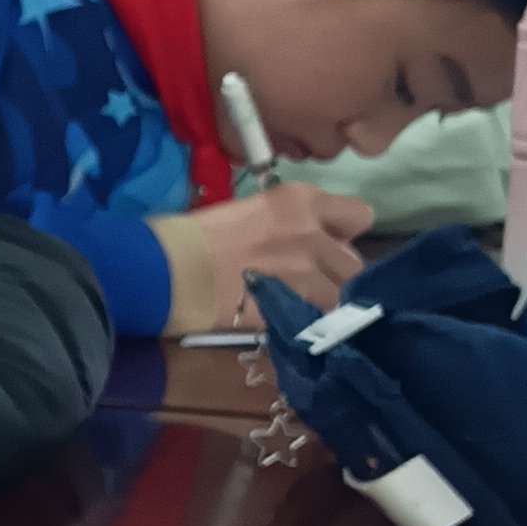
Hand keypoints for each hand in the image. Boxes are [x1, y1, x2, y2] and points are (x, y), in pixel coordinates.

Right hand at [150, 185, 374, 334]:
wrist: (167, 269)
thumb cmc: (193, 234)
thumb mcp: (249, 210)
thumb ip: (286, 223)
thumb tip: (298, 241)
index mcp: (301, 200)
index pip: (359, 215)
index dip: (343, 233)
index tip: (324, 241)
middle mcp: (314, 233)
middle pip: (353, 263)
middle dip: (335, 273)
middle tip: (308, 280)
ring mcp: (307, 275)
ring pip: (341, 297)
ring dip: (324, 302)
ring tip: (297, 306)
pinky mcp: (294, 310)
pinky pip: (317, 321)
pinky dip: (308, 325)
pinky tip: (287, 322)